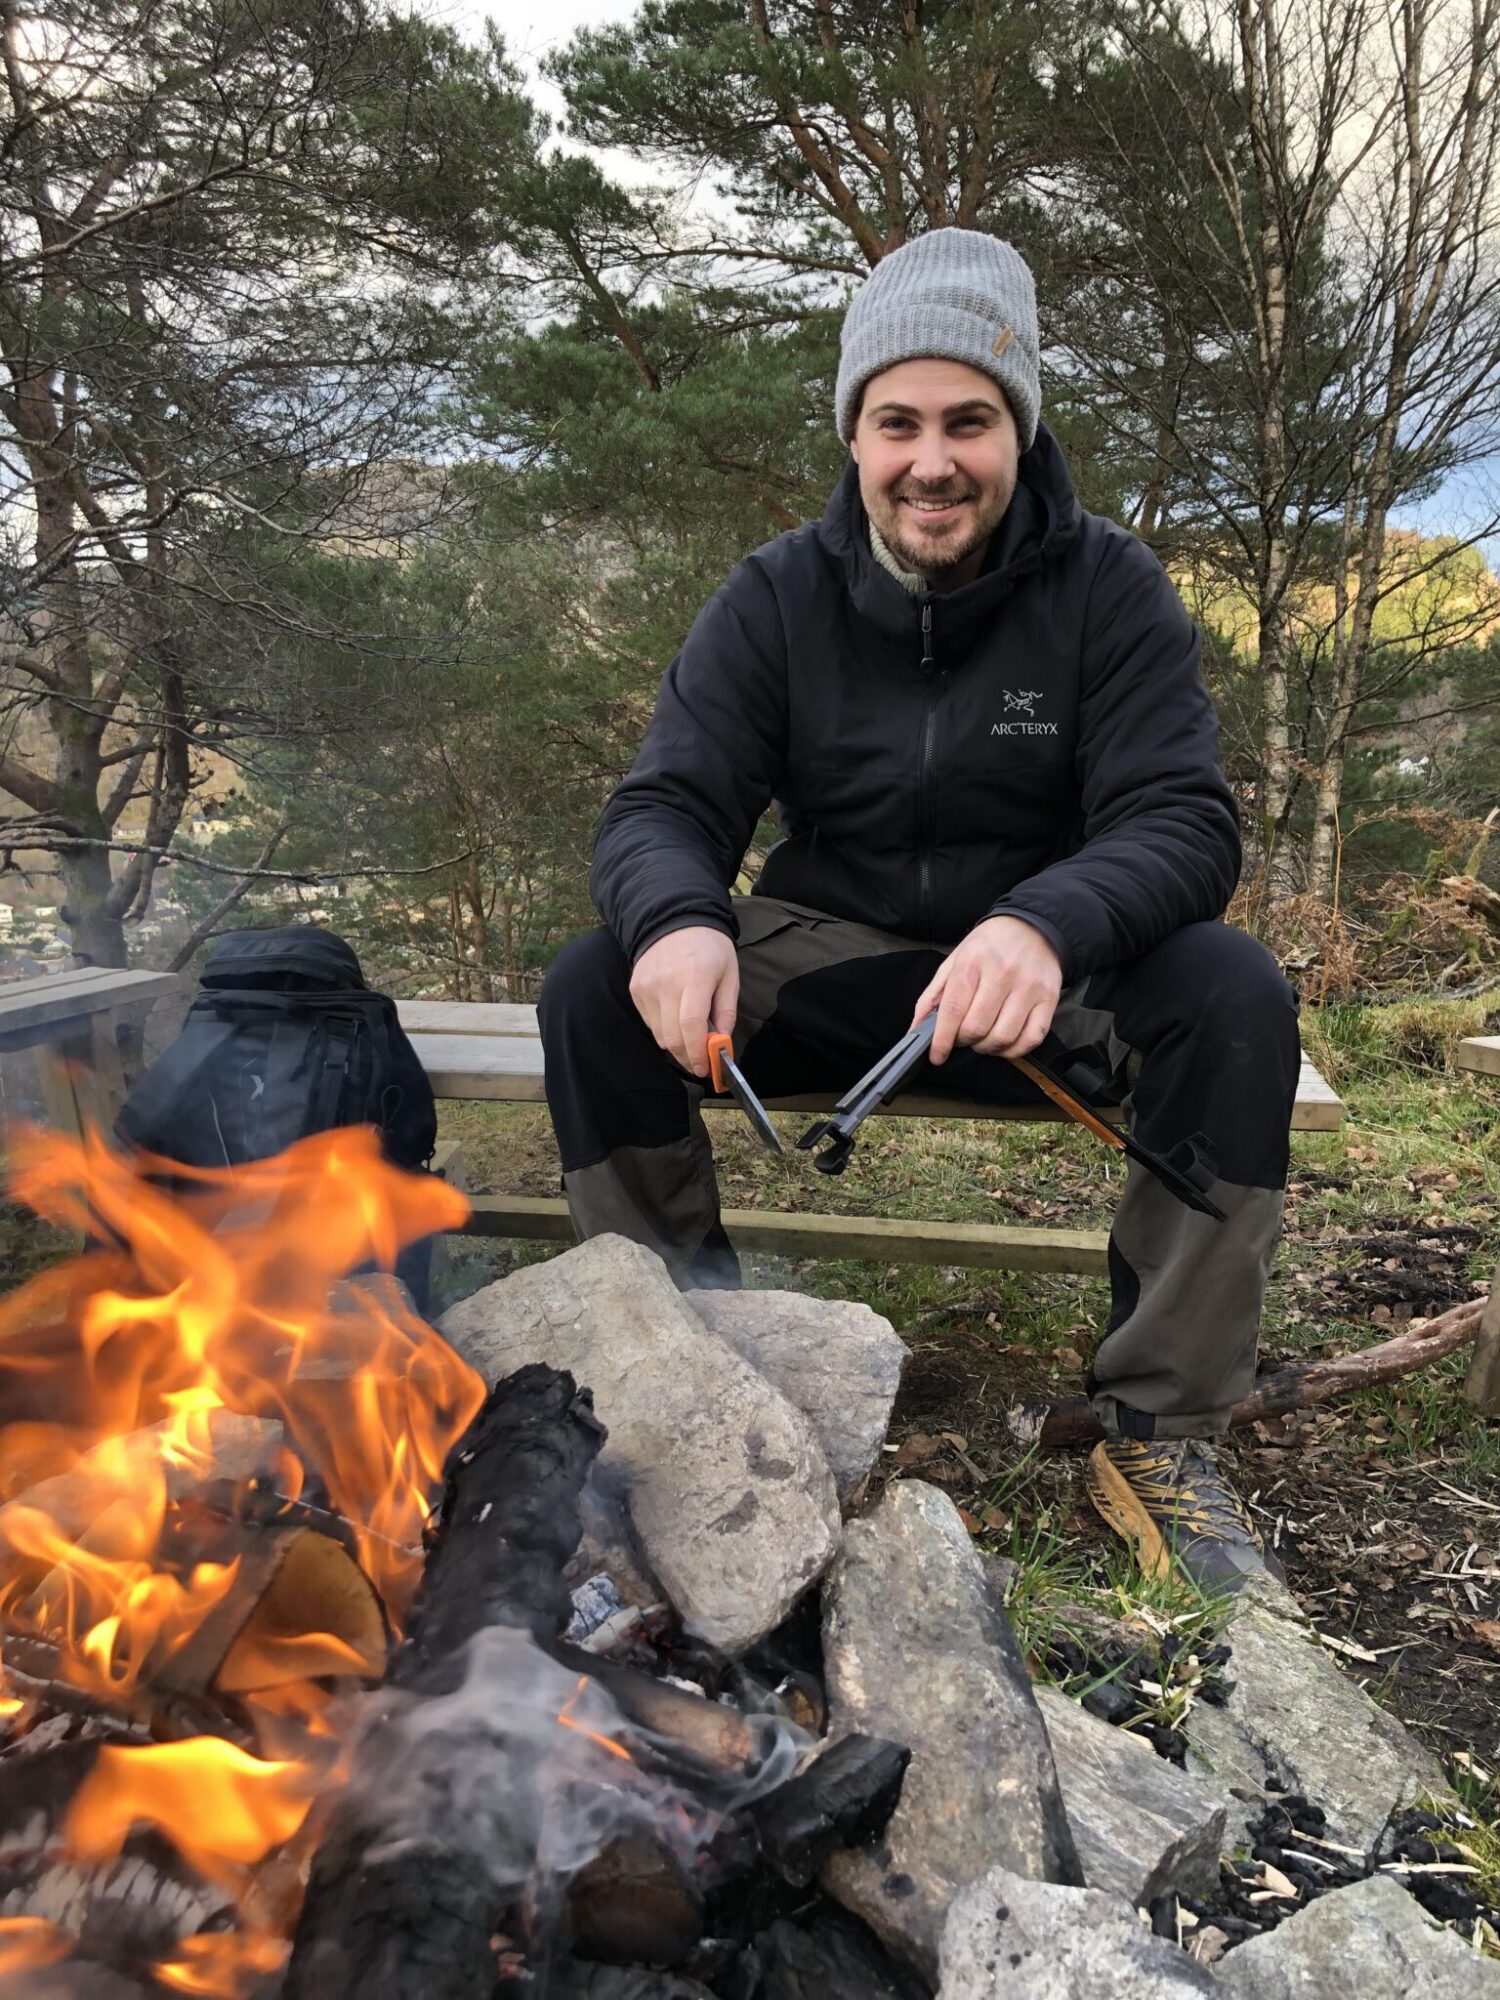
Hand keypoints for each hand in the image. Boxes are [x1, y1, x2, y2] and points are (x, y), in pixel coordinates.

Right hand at [629, 926, 738, 1077]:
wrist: (674, 919)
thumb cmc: (709, 948)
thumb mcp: (729, 974)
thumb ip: (726, 1011)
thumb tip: (722, 1044)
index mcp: (695, 978)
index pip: (691, 1025)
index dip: (699, 1052)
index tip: (707, 1068)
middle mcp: (666, 984)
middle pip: (673, 1037)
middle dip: (688, 1058)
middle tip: (701, 1064)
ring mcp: (647, 988)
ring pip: (660, 1035)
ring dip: (677, 1046)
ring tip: (691, 1042)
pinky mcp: (636, 990)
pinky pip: (650, 1023)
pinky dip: (664, 1030)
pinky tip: (676, 1021)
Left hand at [914, 915, 1062, 1064]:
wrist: (1033, 926)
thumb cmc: (989, 946)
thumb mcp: (955, 960)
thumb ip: (933, 995)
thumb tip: (916, 1029)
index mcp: (973, 962)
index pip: (953, 1010)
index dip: (942, 1040)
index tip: (936, 1055)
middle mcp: (1002, 973)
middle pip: (977, 1027)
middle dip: (964, 1041)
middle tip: (963, 1036)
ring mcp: (1029, 987)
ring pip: (1003, 1037)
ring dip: (987, 1048)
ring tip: (982, 1039)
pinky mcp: (1049, 999)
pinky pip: (1031, 1039)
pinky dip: (1014, 1050)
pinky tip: (1004, 1042)